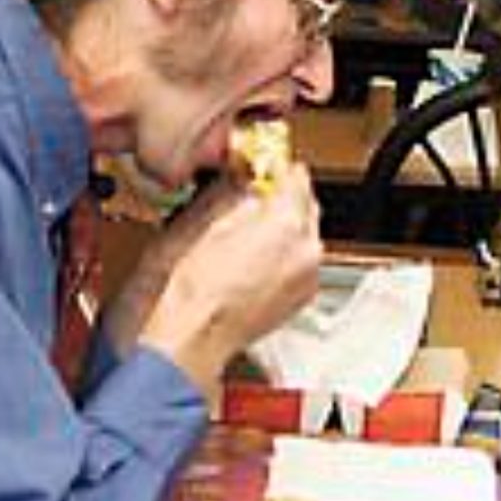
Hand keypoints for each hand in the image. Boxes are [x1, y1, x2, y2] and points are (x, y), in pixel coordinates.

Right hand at [138, 162, 323, 387]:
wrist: (192, 336)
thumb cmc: (192, 289)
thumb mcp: (204, 219)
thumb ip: (234, 189)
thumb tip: (242, 175)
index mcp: (286, 221)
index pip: (295, 174)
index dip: (275, 166)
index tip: (261, 164)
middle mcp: (307, 248)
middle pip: (305, 205)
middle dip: (282, 198)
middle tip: (252, 195)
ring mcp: (307, 275)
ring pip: (304, 235)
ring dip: (283, 228)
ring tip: (245, 233)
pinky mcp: (302, 296)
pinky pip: (300, 263)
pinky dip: (284, 256)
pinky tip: (252, 261)